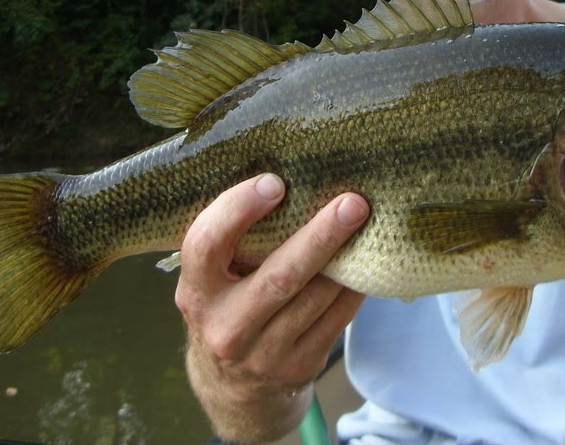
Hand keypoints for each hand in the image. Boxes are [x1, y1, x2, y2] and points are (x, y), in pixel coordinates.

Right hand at [175, 173, 368, 440]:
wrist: (231, 386)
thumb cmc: (226, 305)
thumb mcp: (211, 279)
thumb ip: (234, 242)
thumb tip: (290, 178)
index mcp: (196, 292)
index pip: (206, 244)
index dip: (238, 210)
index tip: (274, 182)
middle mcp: (225, 327)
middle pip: (279, 276)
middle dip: (320, 236)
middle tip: (352, 203)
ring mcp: (263, 353)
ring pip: (316, 297)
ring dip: (345, 258)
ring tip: (367, 223)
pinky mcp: (299, 366)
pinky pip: (337, 318)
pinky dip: (354, 286)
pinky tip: (365, 261)